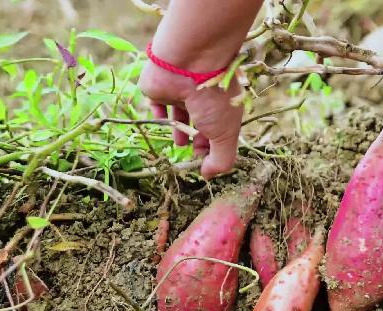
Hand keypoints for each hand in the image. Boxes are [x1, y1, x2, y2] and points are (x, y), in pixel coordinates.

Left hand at [138, 61, 243, 178]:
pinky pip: (157, 103)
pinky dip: (159, 114)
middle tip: (193, 155)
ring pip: (180, 112)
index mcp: (222, 104)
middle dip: (198, 139)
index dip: (214, 146)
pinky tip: (161, 124)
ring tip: (179, 144)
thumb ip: (221, 159)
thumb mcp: (226, 134)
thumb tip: (208, 176)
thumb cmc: (212, 97)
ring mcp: (180, 90)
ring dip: (180, 129)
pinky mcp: (159, 88)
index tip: (205, 162)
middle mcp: (202, 96)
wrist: (189, 62)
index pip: (219, 128)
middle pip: (201, 121)